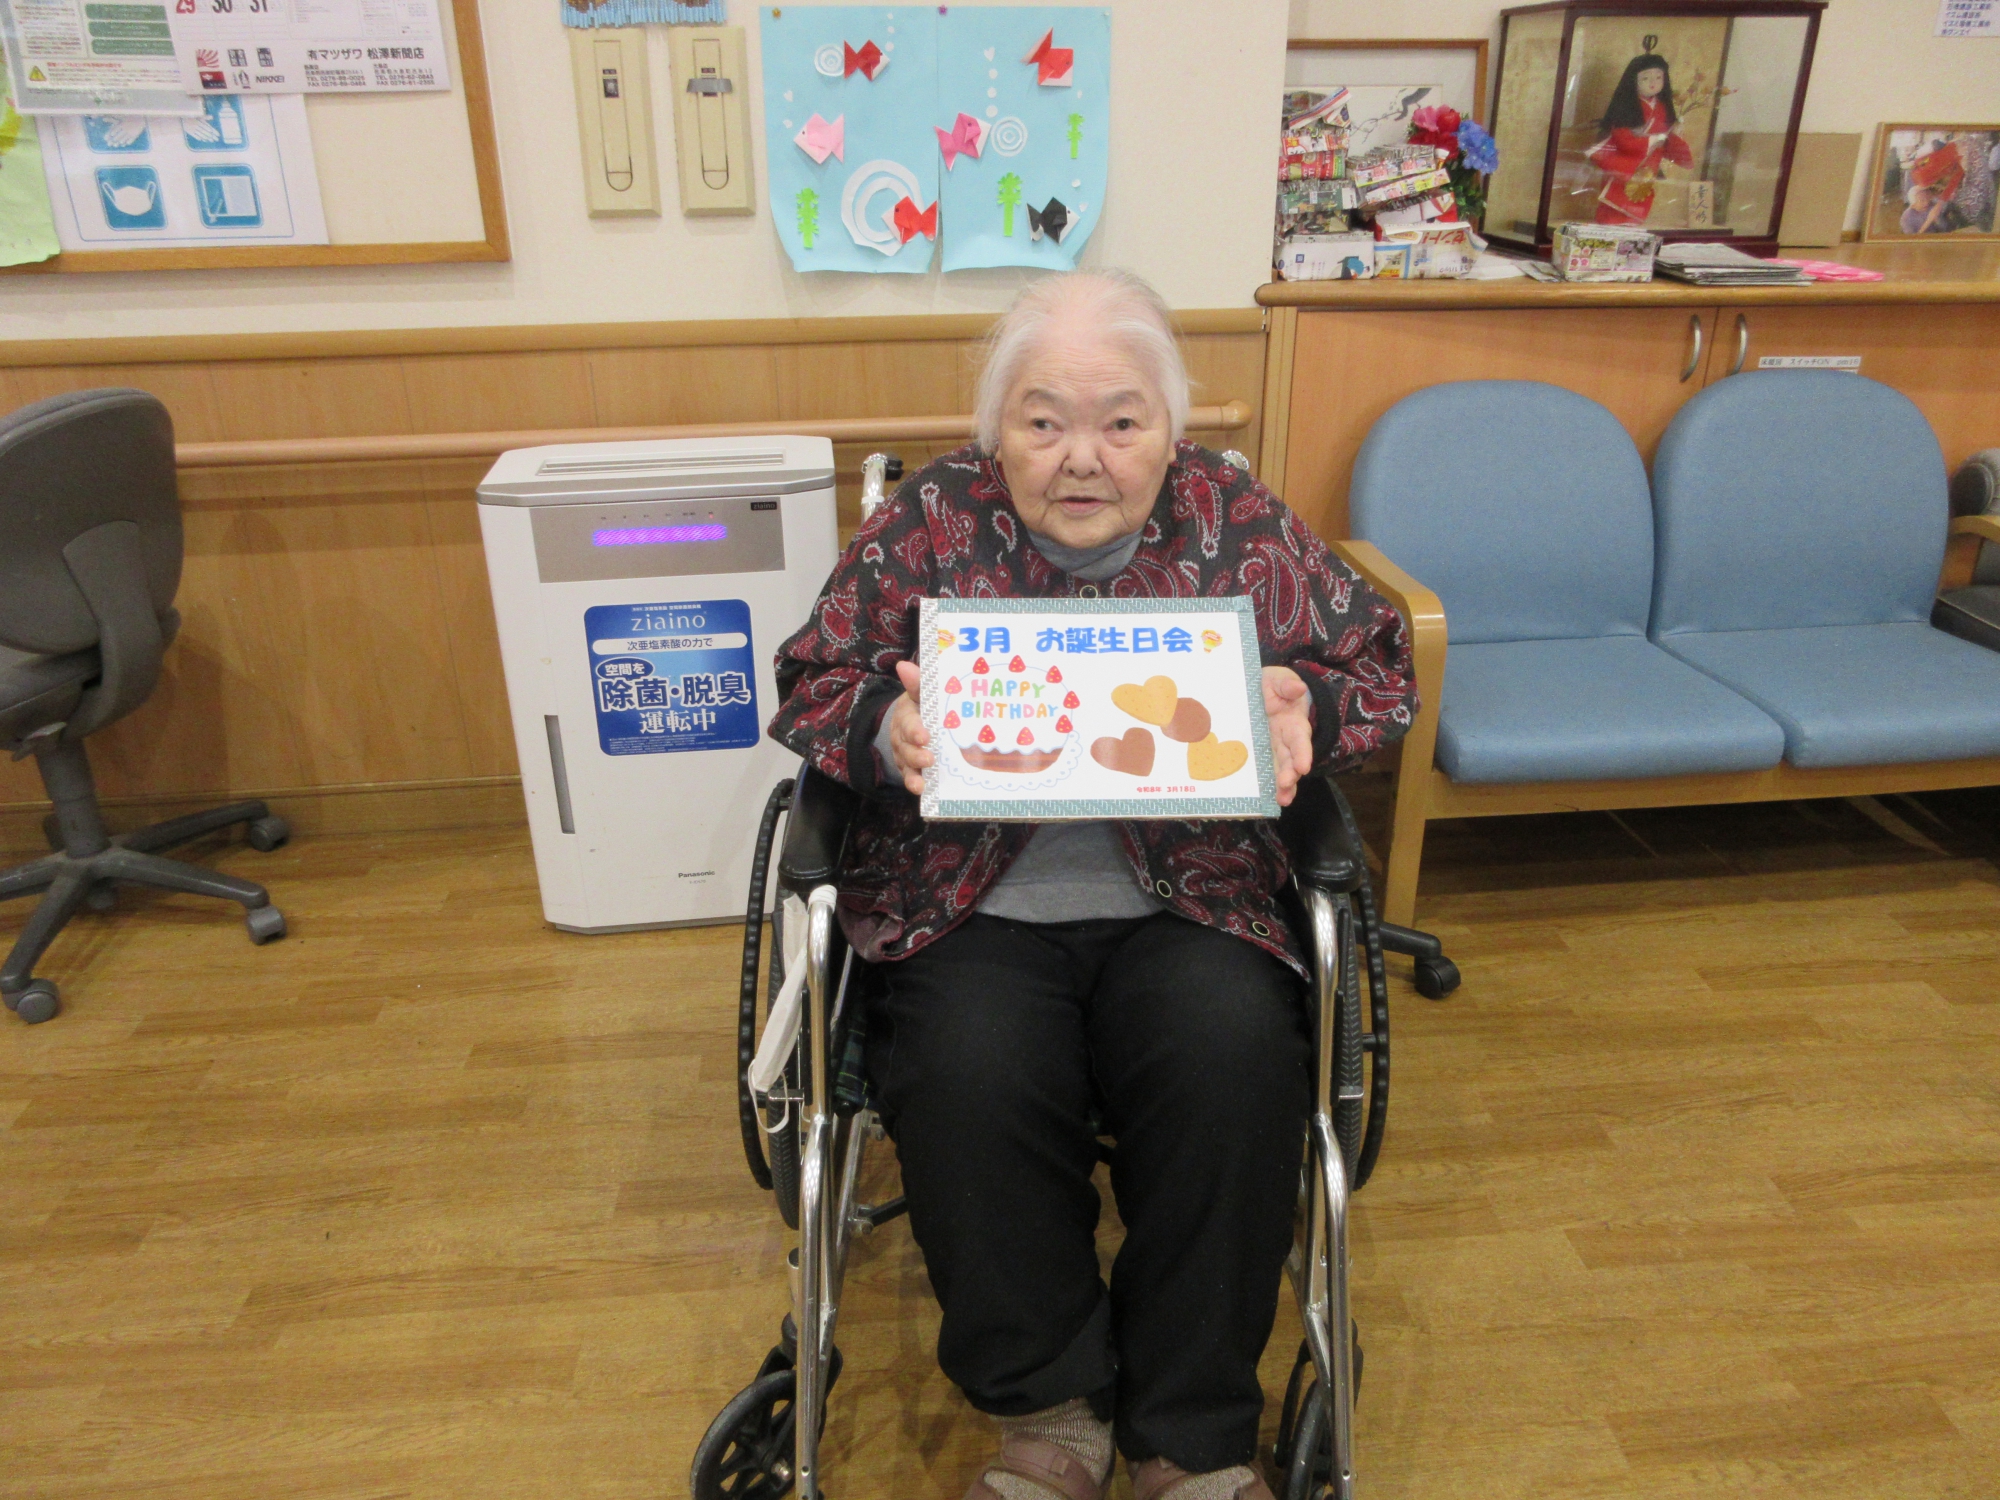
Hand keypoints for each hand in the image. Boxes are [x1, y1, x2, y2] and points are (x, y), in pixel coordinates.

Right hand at [885, 660, 931, 795]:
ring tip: (921, 783)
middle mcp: (903, 737)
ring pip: (907, 766)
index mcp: (907, 716)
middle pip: (906, 748)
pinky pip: (911, 778)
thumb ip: (917, 683)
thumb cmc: (922, 706)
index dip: (915, 730)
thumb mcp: (920, 693)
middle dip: (916, 755)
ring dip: (914, 775)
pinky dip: (915, 785)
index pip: (909, 723)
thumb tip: (905, 665)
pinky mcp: (911, 769)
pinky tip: (923, 791)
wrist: (914, 722)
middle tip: (929, 759)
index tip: (924, 736)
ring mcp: (906, 755)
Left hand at [1263, 666, 1314, 807]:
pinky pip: (1265, 769)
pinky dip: (1268, 784)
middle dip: (1290, 773)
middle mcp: (1286, 738)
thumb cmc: (1271, 683)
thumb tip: (1298, 688)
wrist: (1256, 688)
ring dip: (1283, 785)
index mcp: (1293, 721)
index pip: (1299, 738)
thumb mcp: (1279, 678)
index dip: (1302, 752)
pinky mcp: (1261, 753)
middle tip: (1285, 785)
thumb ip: (1287, 684)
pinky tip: (1268, 798)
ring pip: (1281, 768)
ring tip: (1282, 799)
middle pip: (1291, 759)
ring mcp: (1274, 747)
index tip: (1303, 766)